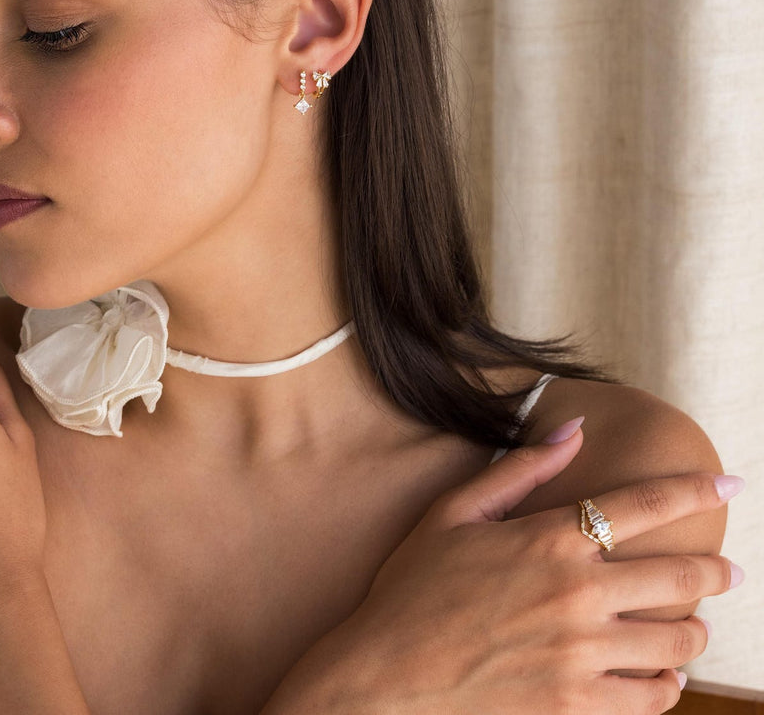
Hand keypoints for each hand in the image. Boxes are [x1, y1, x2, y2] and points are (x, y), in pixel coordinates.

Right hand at [265, 423, 739, 714]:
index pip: (644, 504)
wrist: (388, 672)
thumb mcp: (453, 513)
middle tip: (730, 571)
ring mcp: (582, 653)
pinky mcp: (577, 704)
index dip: (695, 489)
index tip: (731, 485)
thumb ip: (520, 469)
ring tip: (694, 623)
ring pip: (676, 641)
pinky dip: (670, 684)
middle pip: (680, 577)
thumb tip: (575, 429)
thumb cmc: (414, 587)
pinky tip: (665, 675)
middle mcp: (577, 594)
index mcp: (548, 540)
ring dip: (696, 629)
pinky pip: (652, 698)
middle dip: (716, 571)